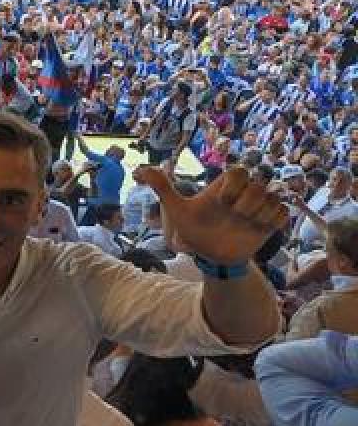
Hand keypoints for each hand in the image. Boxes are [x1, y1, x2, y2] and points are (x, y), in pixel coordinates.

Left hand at [139, 165, 288, 265]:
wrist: (212, 256)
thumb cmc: (195, 230)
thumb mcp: (178, 211)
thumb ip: (164, 189)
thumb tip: (142, 169)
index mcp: (225, 187)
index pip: (239, 170)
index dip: (233, 186)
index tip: (221, 202)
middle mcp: (243, 194)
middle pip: (260, 182)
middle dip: (248, 201)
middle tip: (234, 216)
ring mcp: (258, 207)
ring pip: (274, 196)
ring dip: (261, 212)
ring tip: (246, 224)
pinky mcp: (270, 221)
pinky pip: (284, 212)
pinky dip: (274, 219)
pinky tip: (259, 228)